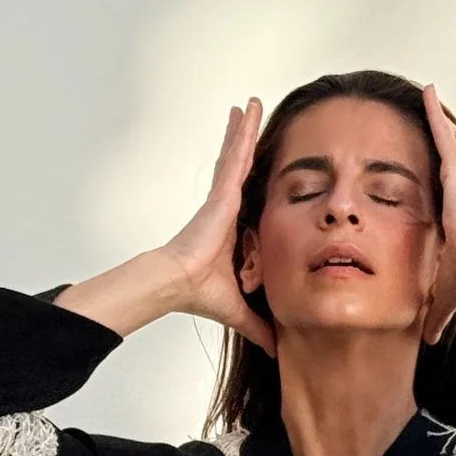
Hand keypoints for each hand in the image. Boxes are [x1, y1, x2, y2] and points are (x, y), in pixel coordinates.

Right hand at [160, 99, 276, 358]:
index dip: (255, 181)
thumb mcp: (242, 308)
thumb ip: (260, 326)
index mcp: (233, 230)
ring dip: (245, 130)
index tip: (263, 167)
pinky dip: (241, 132)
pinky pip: (235, 155)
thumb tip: (277, 351)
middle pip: (242, 170)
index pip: (249, 199)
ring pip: (238, 156)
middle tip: (255, 119)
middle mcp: (227, 209)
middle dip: (248, 145)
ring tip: (252, 103)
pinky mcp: (221, 192)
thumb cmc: (201, 293)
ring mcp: (223, 197)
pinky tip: (246, 109)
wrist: (178, 284)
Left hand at [420, 83, 455, 344]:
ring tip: (429, 98)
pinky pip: (442, 132)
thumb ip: (437, 312)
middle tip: (447, 125)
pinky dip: (433, 112)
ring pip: (453, 142)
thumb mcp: (447, 291)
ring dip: (442, 122)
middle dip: (454, 142)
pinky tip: (426, 93)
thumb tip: (428, 341)